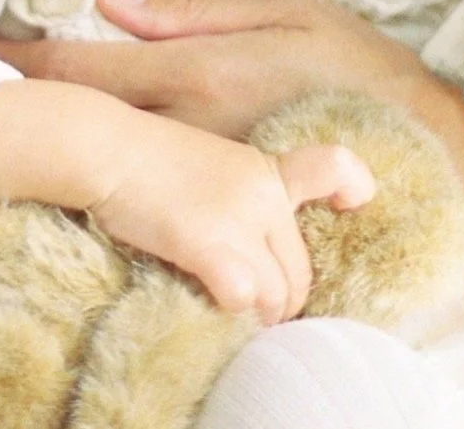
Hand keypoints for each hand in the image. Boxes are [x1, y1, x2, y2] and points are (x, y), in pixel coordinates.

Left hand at [0, 0, 437, 136]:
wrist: (424, 143)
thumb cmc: (363, 65)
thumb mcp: (290, 8)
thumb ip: (198, 6)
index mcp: (205, 72)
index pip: (94, 66)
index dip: (36, 52)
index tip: (3, 36)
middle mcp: (193, 125)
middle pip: (94, 110)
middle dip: (51, 83)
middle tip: (20, 58)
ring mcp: (205, 165)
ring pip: (119, 141)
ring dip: (86, 114)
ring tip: (63, 84)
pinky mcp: (223, 187)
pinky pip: (156, 169)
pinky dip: (129, 145)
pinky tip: (128, 130)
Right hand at [91, 109, 374, 323]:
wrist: (109, 148)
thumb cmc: (153, 160)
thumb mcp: (217, 163)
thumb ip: (247, 194)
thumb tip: (258, 244)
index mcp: (267, 170)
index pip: (337, 169)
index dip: (353, 191)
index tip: (350, 207)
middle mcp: (263, 193)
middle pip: (302, 269)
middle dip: (285, 300)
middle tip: (262, 311)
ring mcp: (238, 216)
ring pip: (279, 292)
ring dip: (260, 314)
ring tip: (239, 315)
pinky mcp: (206, 241)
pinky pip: (244, 294)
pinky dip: (233, 308)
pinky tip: (215, 300)